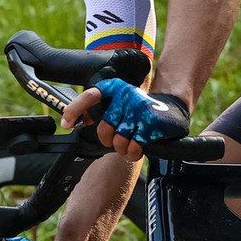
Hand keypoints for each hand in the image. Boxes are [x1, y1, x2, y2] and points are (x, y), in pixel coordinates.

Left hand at [63, 78, 189, 159]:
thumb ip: (97, 110)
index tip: (66, 123)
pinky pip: (133, 147)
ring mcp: (139, 108)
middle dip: (108, 140)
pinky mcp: (151, 123)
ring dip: (123, 148)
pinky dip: (134, 152)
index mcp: (116, 88)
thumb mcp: (119, 104)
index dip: (75, 110)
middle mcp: (126, 95)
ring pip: (118, 140)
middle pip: (104, 128)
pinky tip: (139, 147)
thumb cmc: (140, 110)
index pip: (91, 96)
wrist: (174, 108)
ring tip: (131, 142)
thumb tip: (73, 121)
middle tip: (116, 139)